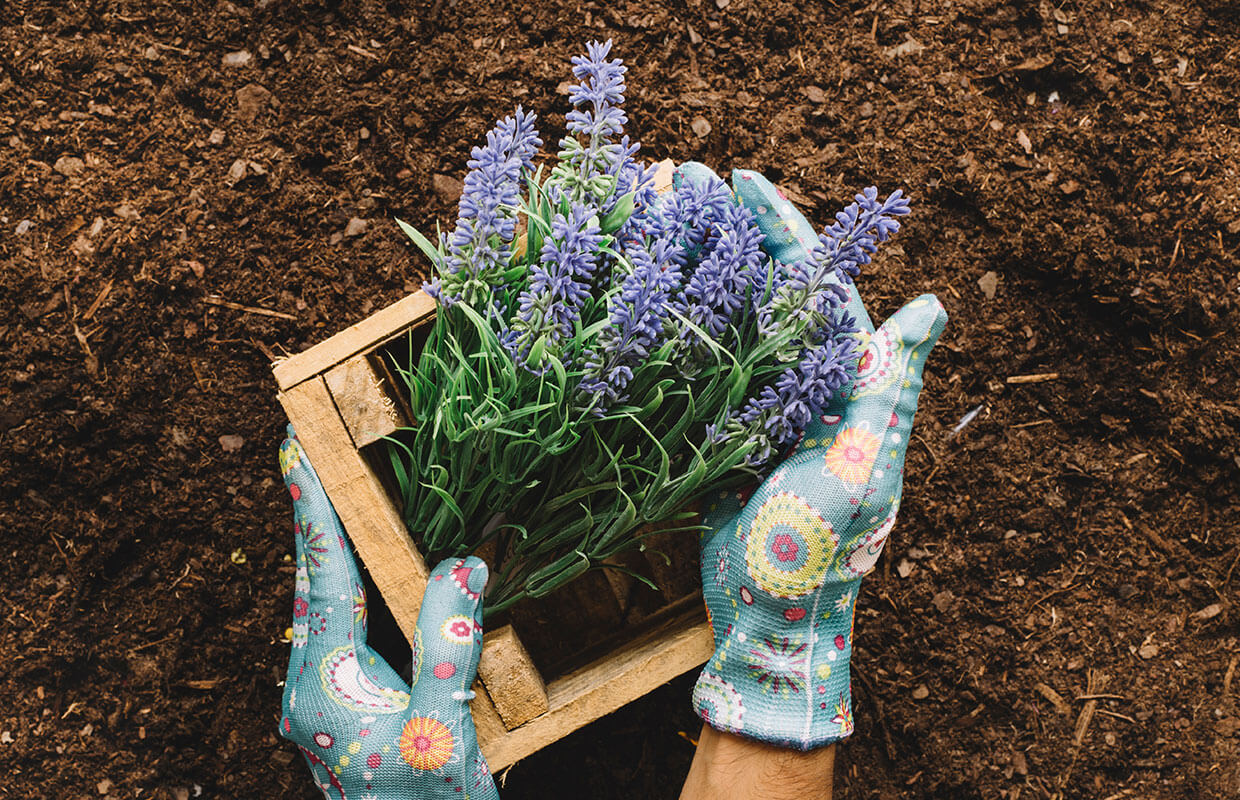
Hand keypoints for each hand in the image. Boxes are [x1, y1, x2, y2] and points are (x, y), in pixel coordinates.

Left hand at [278, 425, 497, 798]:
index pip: (322, 581)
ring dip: (328, 553)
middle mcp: (307, 690)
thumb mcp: (443, 731)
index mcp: (323, 689)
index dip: (314, 513)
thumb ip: (448, 645)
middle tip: (304, 455)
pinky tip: (360, 571)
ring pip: (320, 609)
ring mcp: (318, 703)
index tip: (298, 453)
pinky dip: (347, 588)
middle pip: (310, 586)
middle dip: (310, 519)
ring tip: (330, 496)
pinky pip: (338, 632)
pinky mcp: (337, 711)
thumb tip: (463, 564)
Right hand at [682, 166, 946, 749]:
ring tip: (648, 218)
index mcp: (845, 382)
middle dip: (722, 231)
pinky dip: (670, 328)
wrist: (771, 618)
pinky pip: (698, 369)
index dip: (779, 228)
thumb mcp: (860, 467)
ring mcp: (759, 408)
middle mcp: (803, 384)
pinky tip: (638, 295)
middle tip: (675, 180)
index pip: (816, 284)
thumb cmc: (822, 549)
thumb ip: (889, 387)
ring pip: (726, 321)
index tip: (738, 179)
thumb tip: (933, 305)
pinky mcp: (721, 434)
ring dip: (691, 268)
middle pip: (764, 290)